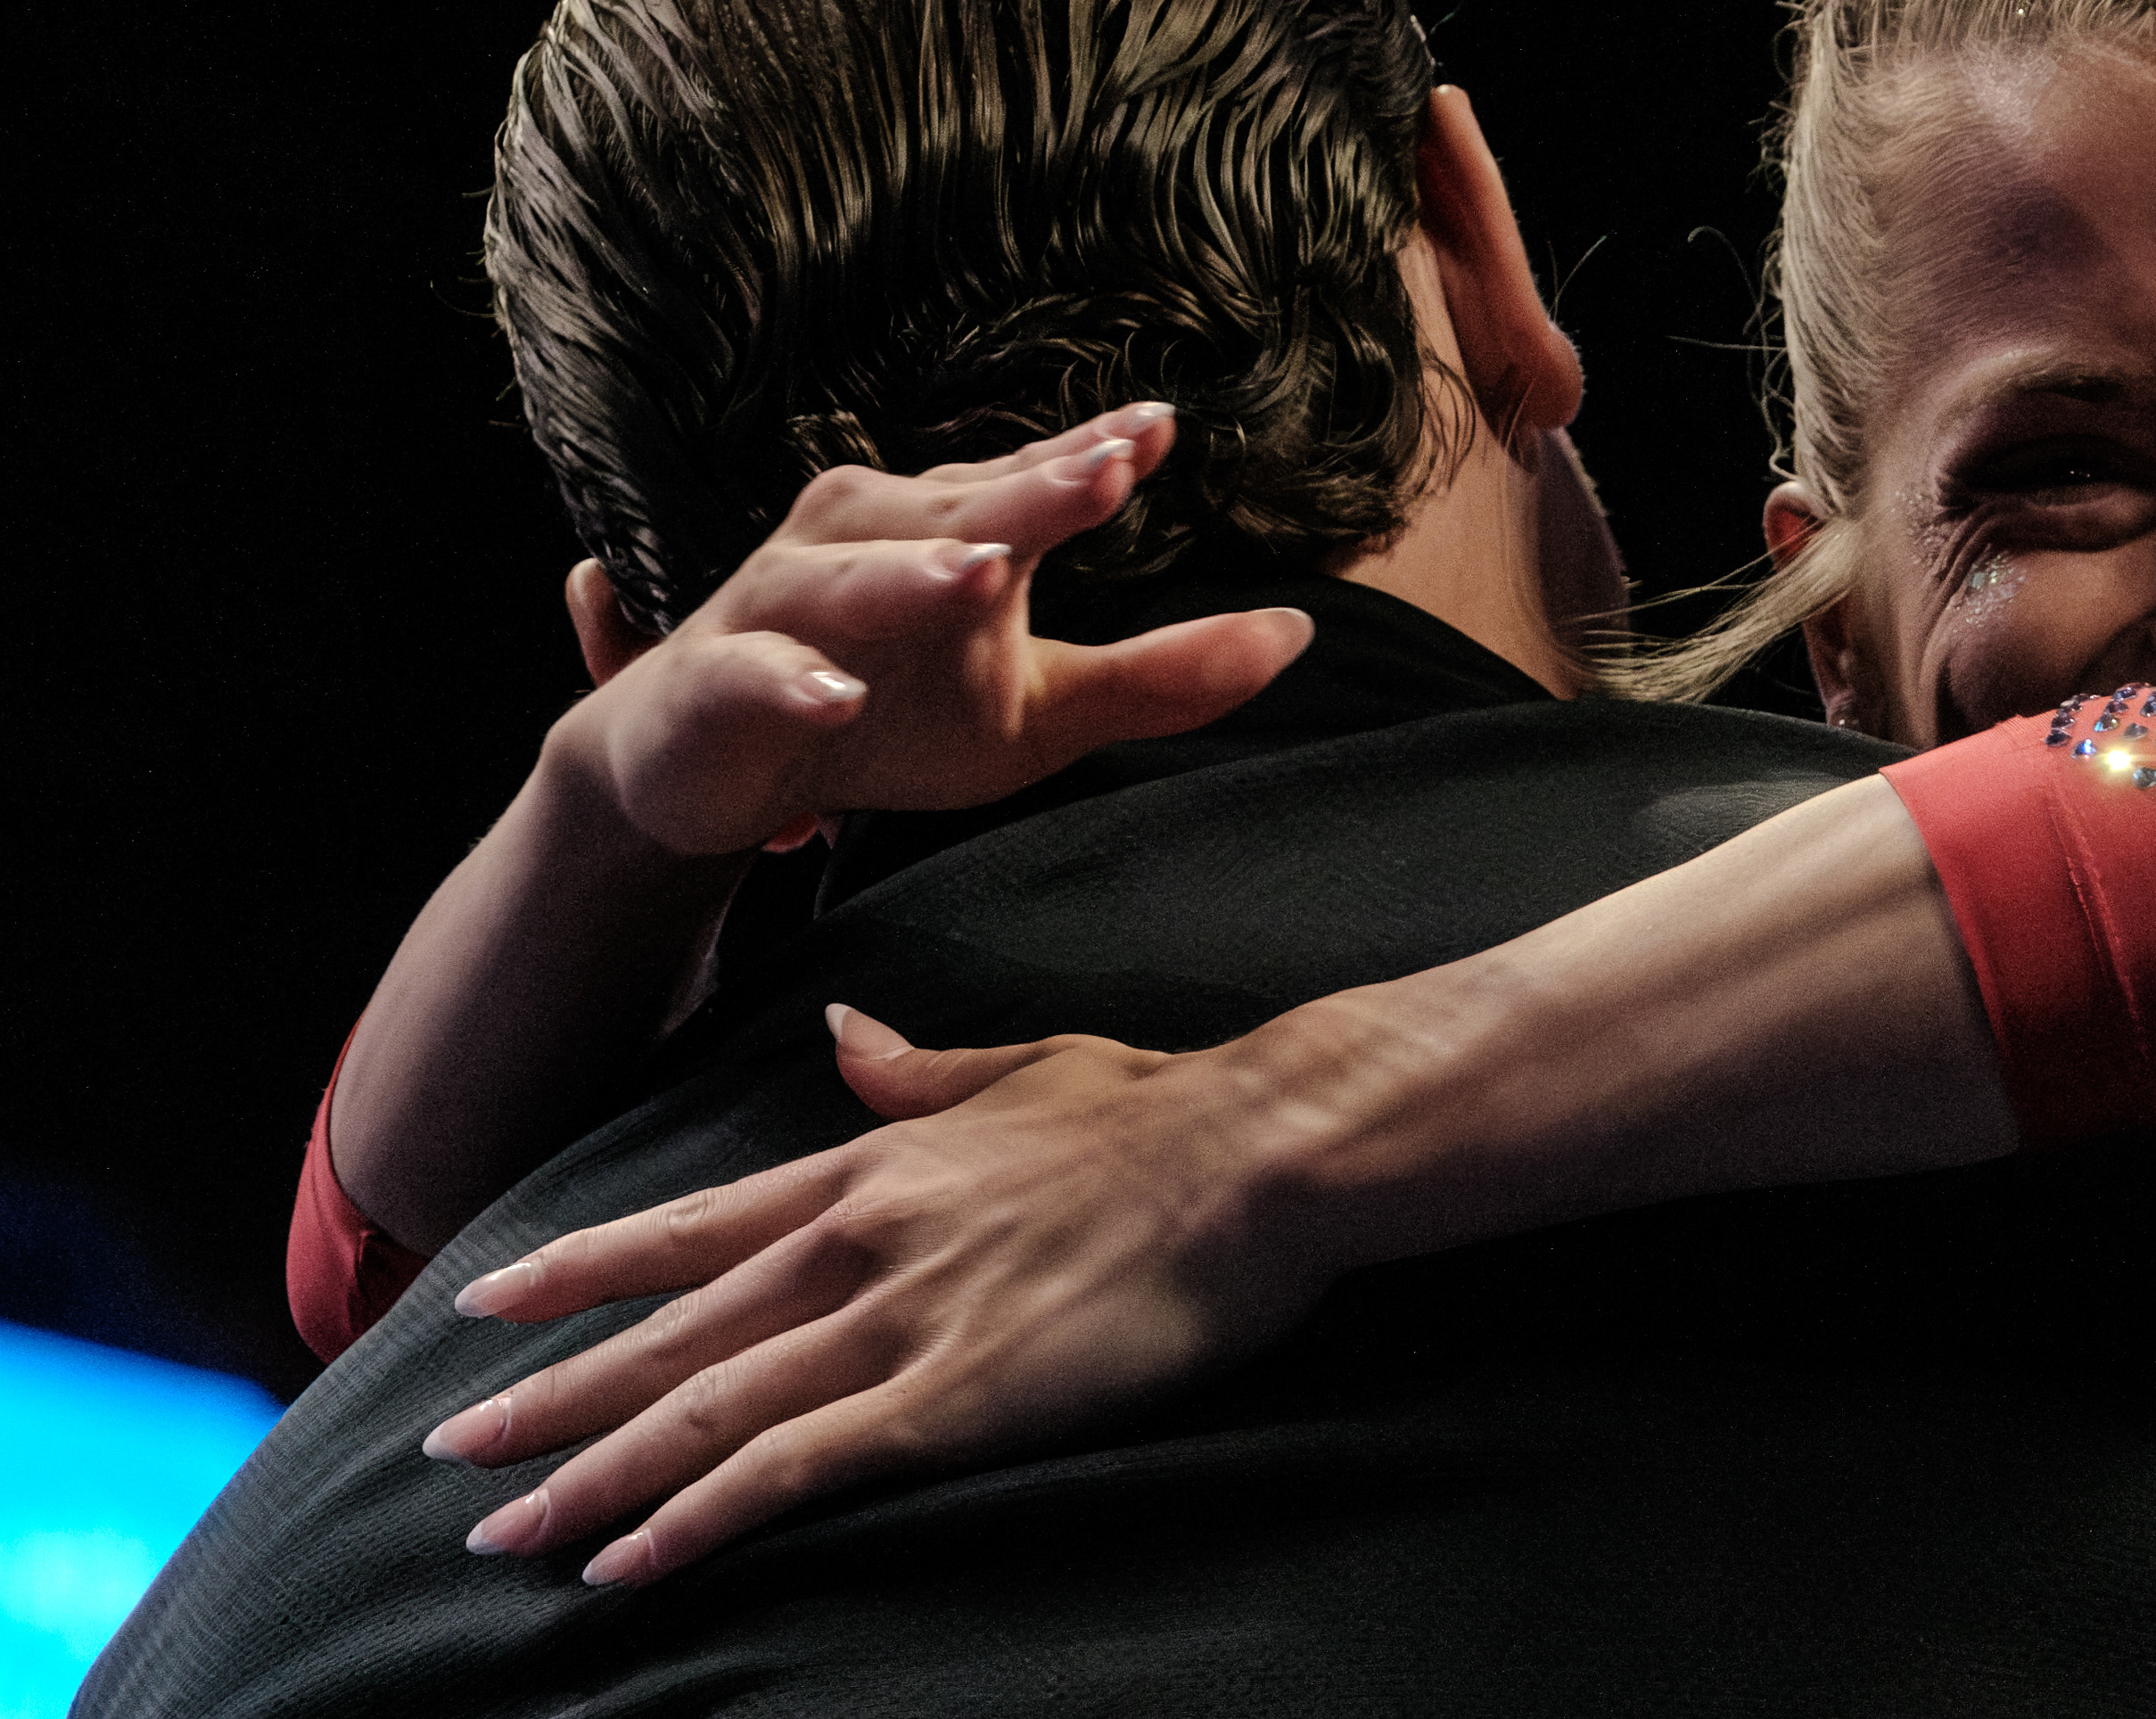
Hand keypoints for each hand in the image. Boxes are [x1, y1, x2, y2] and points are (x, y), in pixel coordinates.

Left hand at [424, 1006, 1337, 1586]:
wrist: (1254, 1154)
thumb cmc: (1163, 1111)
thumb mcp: (1025, 1069)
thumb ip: (919, 1073)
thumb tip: (843, 1045)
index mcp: (872, 1165)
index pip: (686, 1227)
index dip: (576, 1269)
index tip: (482, 1305)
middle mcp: (855, 1242)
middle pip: (666, 1334)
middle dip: (546, 1396)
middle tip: (446, 1447)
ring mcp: (895, 1321)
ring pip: (703, 1413)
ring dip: (591, 1479)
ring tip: (502, 1534)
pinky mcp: (947, 1400)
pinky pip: (791, 1474)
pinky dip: (698, 1520)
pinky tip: (631, 1564)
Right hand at [552, 404, 1312, 856]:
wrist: (705, 769)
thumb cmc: (887, 719)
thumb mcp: (1039, 714)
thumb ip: (1159, 678)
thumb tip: (1301, 633)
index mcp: (951, 533)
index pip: (1035, 483)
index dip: (1095, 456)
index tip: (1166, 427)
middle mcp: (864, 541)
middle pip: (956, 510)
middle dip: (1031, 490)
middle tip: (1112, 466)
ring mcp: (781, 606)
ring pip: (850, 577)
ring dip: (911, 574)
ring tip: (981, 574)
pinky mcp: (715, 682)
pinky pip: (753, 673)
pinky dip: (790, 678)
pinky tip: (835, 693)